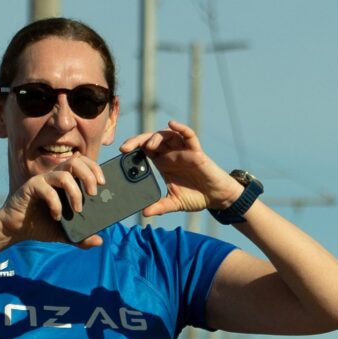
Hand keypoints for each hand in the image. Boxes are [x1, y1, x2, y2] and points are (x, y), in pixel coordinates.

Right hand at [0, 154, 108, 246]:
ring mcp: (43, 180)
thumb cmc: (40, 225)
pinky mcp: (30, 187)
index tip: (103, 184)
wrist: (15, 230)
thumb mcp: (65, 233)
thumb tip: (99, 241)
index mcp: (65, 181)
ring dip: (75, 192)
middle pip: (75, 162)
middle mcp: (55, 176)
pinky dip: (56, 203)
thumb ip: (81, 237)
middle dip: (88, 176)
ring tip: (77, 210)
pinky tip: (56, 216)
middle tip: (93, 194)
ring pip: (63, 174)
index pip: (82, 163)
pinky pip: (47, 189)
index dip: (94, 168)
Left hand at [118, 120, 239, 217]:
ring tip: (148, 146)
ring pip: (167, 135)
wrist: (216, 198)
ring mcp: (183, 151)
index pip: (144, 150)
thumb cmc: (196, 197)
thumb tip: (144, 213)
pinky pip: (188, 135)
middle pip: (151, 140)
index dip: (133, 148)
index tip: (121, 154)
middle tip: (124, 148)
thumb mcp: (174, 203)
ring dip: (156, 137)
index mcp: (163, 163)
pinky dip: (181, 128)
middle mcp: (171, 154)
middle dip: (137, 140)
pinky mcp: (196, 151)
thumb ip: (159, 206)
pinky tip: (172, 125)